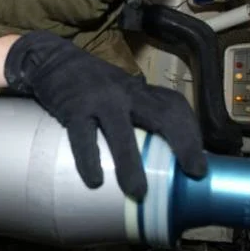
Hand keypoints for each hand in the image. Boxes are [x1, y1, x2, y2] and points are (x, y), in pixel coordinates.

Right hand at [4, 30, 207, 199]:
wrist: (49, 58)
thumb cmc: (87, 81)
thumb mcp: (118, 89)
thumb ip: (135, 110)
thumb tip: (157, 150)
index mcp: (138, 90)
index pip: (175, 105)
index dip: (192, 132)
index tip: (199, 161)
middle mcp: (125, 92)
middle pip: (163, 114)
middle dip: (183, 143)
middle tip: (194, 171)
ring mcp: (99, 99)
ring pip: (121, 132)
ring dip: (131, 164)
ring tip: (138, 192)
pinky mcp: (73, 107)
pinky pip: (83, 136)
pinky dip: (89, 159)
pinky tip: (95, 181)